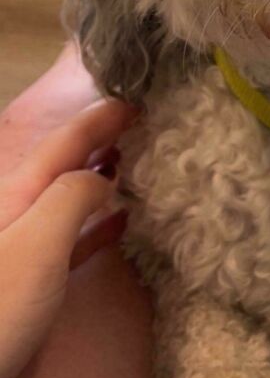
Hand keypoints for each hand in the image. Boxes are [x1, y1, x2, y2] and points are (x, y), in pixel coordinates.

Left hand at [0, 97, 137, 377]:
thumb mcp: (37, 245)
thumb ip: (71, 198)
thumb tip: (102, 174)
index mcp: (18, 194)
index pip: (65, 142)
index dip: (101, 118)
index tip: (138, 96)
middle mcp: (17, 212)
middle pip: (63, 165)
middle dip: (101, 142)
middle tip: (144, 126)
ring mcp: (20, 246)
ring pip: (66, 198)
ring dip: (101, 178)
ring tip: (138, 165)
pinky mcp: (28, 281)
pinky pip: (68, 236)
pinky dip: (97, 221)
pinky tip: (121, 222)